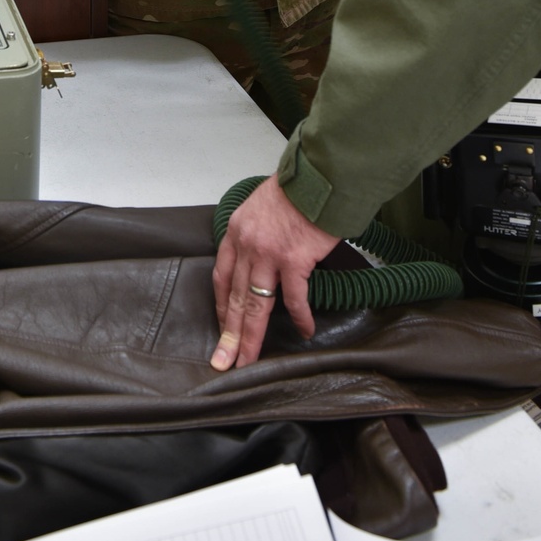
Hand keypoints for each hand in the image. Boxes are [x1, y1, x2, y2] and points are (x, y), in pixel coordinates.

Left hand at [210, 176, 338, 366]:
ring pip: (255, 304)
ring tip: (249, 362)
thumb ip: (255, 234)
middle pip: (234, 297)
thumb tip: (260, 258)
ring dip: (252, 337)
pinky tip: (304, 331)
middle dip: (229, 334)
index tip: (222, 328)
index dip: (221, 306)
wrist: (319, 177)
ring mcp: (269, 253)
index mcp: (236, 232)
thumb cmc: (296, 190)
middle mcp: (247, 244)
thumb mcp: (260, 207)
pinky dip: (300, 317)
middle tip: (223, 362)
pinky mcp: (294, 259)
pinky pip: (294, 297)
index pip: (221, 277)